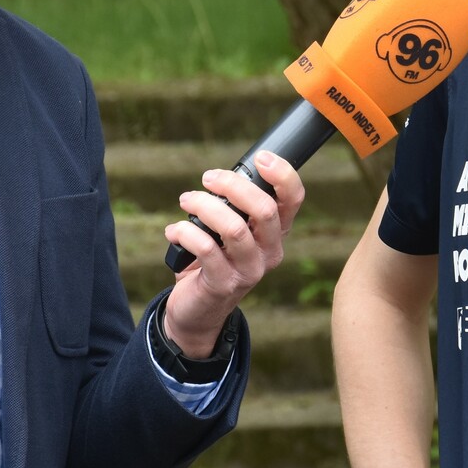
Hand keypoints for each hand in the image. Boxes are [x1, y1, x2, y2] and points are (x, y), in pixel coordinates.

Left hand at [160, 150, 304, 354]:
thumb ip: (235, 206)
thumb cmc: (214, 259)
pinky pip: (206, 249)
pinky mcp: (224, 284)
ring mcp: (250, 270)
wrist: (198, 309)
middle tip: (207, 179)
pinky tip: (174, 231)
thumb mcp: (230, 231)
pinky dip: (185, 232)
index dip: (282, 175)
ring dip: (204, 206)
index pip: (293, 200)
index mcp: (275, 233)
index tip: (259, 158)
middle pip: (265, 209)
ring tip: (186, 200)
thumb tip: (221, 176)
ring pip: (234, 228)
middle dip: (232, 185)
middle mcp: (270, 252)